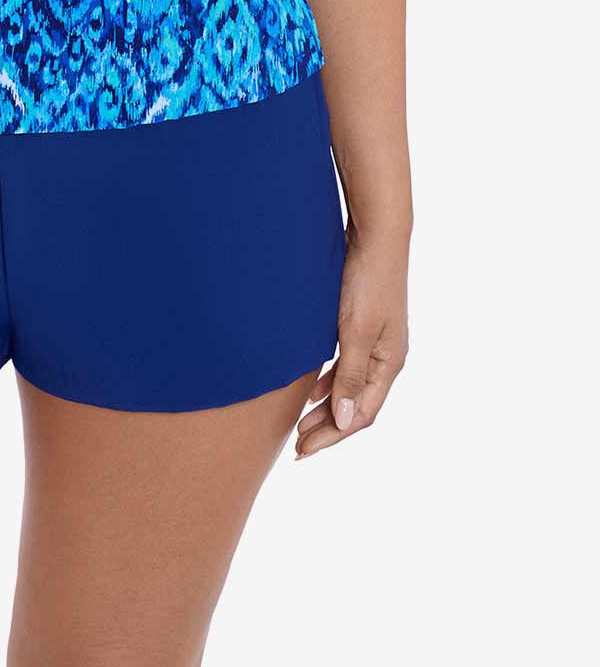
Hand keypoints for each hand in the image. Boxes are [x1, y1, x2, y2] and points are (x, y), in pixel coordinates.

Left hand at [295, 224, 408, 457]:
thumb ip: (350, 375)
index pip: (361, 414)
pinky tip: (310, 389)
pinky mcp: (361, 327)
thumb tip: (345, 421)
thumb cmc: (366, 281)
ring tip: (300, 425)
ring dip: (325, 408)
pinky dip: (327, 382)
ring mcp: (375, 342)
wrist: (375, 236)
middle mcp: (385, 357)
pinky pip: (345, 367)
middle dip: (327, 428)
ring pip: (349, 387)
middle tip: (297, 447)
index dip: (333, 435)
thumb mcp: (355, 330)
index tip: (304, 450)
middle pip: (356, 406)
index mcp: (389, 363)